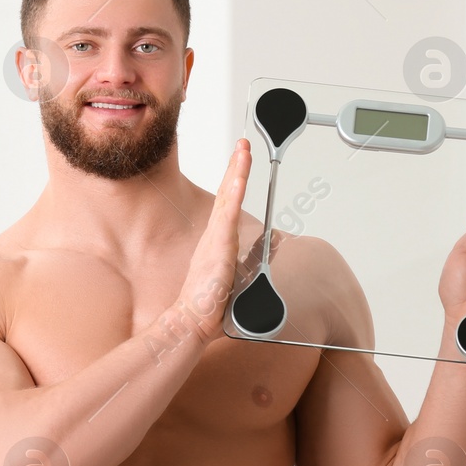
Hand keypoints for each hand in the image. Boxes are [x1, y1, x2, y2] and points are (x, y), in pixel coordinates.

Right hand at [176, 139, 252, 342]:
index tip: (241, 159)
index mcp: (217, 240)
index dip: (234, 178)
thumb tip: (274, 243)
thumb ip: (255, 257)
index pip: (228, 202)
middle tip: (243, 144)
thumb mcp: (238, 275)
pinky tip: (239, 177)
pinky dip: (234, 194)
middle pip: (227, 193)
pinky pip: (228, 215)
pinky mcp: (218, 247)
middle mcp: (215, 235)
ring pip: (228, 198)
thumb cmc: (208, 305)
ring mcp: (216, 239)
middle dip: (236, 166)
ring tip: (244, 151)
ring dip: (237, 172)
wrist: (191, 321)